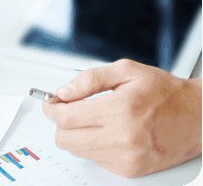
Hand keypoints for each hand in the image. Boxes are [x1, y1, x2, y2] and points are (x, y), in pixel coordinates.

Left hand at [42, 59, 202, 177]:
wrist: (197, 117)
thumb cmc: (165, 93)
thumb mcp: (127, 71)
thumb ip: (90, 79)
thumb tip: (64, 92)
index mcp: (120, 109)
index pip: (66, 117)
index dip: (52, 109)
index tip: (51, 103)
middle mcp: (123, 137)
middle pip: (66, 138)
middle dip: (60, 123)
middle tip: (68, 111)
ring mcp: (127, 157)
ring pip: (78, 150)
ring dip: (77, 135)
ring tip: (93, 120)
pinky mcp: (130, 170)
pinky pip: (96, 159)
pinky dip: (96, 146)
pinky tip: (110, 133)